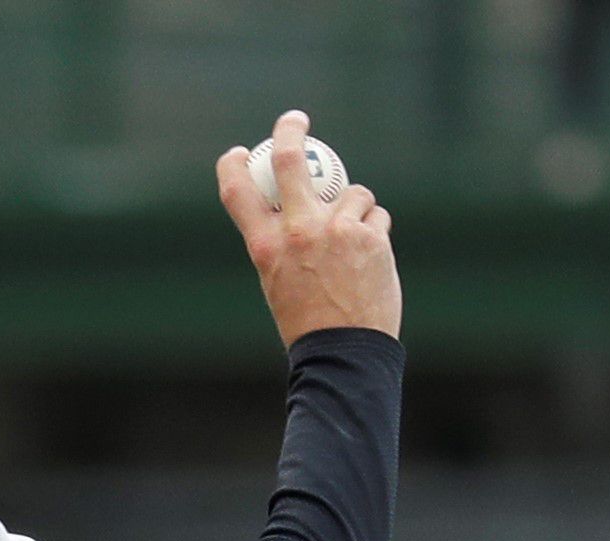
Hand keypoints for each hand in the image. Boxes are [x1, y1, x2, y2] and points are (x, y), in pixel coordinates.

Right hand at [217, 111, 400, 346]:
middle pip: (292, 163)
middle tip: (294, 120)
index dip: (234, 166)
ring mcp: (336, 231)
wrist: (343, 351)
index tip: (241, 153)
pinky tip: (370, 259)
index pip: (239, 192)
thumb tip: (296, 204)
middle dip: (290, 132)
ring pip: (352, 194)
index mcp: (265, 246)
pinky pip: (375, 216)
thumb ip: (284, 241)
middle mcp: (297, 232)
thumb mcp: (278, 280)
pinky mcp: (371, 237)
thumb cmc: (307, 320)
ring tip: (353, 246)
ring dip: (355, 210)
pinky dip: (374, 230)